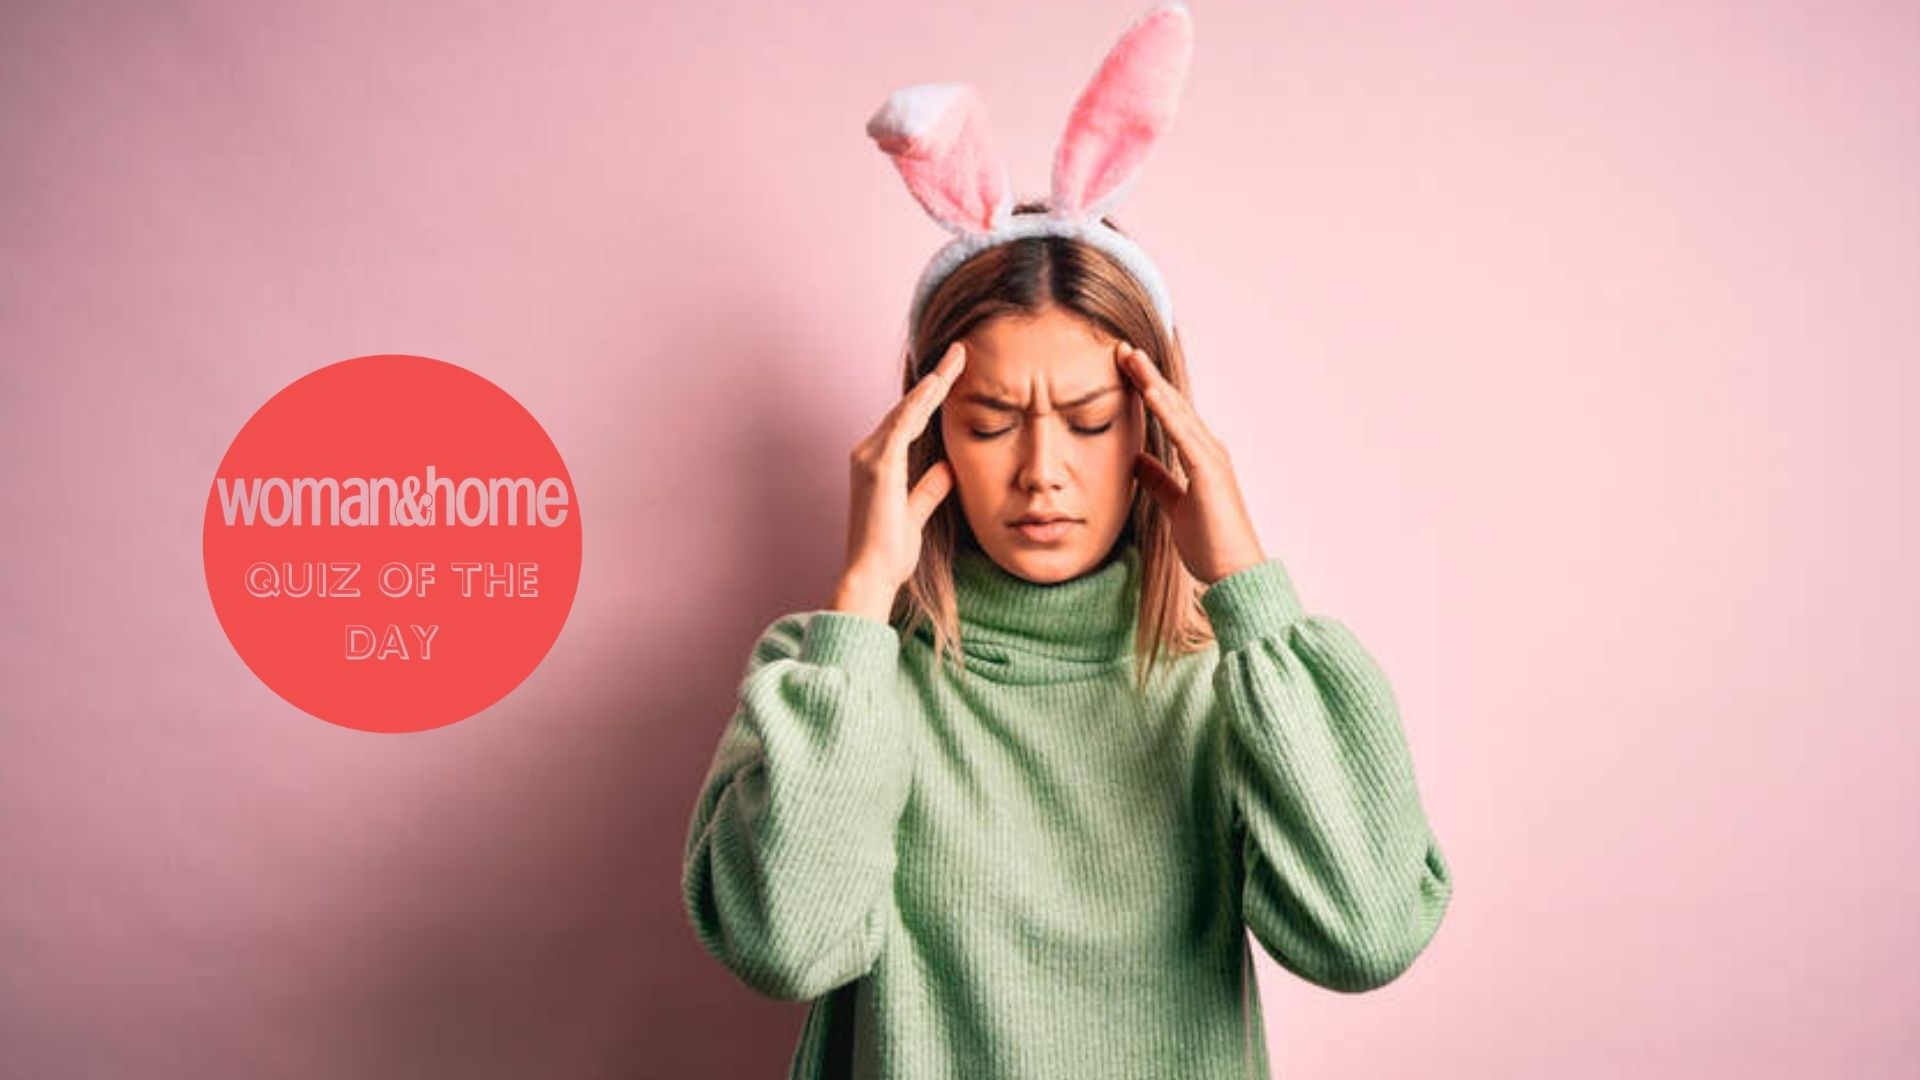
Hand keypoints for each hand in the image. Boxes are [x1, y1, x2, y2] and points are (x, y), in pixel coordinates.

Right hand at [834, 342, 966, 616]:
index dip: (931, 397)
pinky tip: (938, 384)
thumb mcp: (916, 514)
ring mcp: (870, 457)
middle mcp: (868, 454)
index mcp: (877, 465)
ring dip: (932, 384)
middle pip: (907, 409)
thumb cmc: (889, 553)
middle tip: (960, 352)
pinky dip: (920, 403)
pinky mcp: (878, 465)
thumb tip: (947, 468)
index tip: (953, 374)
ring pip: (906, 410)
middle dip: (935, 380)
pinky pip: (903, 425)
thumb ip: (928, 489)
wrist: (871, 574)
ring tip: (956, 358)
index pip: (909, 422)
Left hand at [1116, 341, 1266, 584]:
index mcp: (1198, 458)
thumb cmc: (1209, 545)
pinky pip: (1183, 433)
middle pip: (1172, 404)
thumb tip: (1136, 460)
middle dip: (1146, 376)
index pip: (1168, 416)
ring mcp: (1211, 458)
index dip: (1145, 390)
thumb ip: (1158, 482)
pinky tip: (1147, 391)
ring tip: (1130, 358)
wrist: (1233, 573)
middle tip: (1121, 349)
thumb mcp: (1174, 507)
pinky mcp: (1209, 470)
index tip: (1123, 369)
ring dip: (1152, 382)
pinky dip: (1165, 410)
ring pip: (1177, 411)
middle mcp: (1208, 450)